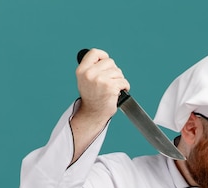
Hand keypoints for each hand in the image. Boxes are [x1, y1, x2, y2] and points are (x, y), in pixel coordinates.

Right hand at [70, 49, 130, 163]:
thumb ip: (92, 69)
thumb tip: (104, 60)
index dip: (103, 56)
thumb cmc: (92, 97)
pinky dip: (125, 86)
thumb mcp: (85, 80)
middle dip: (114, 71)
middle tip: (111, 81)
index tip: (106, 62)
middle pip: (110, 62)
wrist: (93, 114)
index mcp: (82, 70)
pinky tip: (120, 91)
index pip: (94, 53)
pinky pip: (123, 81)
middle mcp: (90, 73)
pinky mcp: (110, 86)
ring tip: (114, 88)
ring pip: (118, 72)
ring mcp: (100, 80)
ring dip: (119, 80)